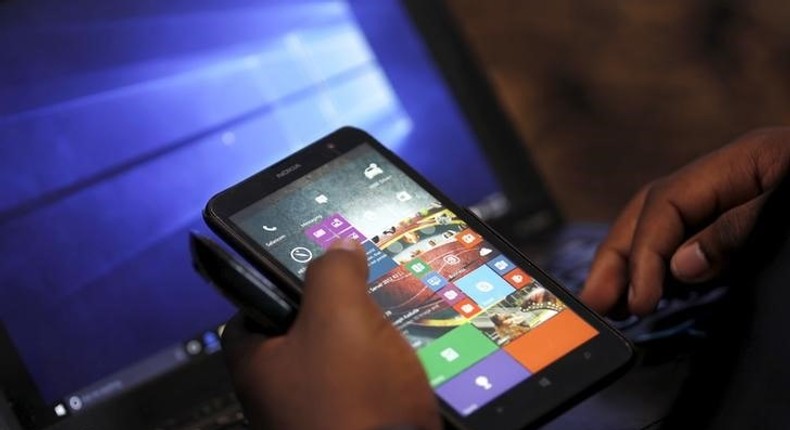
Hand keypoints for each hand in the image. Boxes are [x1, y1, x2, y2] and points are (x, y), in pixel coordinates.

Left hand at [221, 240, 440, 429]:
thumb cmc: (348, 404)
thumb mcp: (338, 316)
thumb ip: (333, 272)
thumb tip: (338, 249)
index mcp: (256, 359)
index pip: (257, 301)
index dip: (288, 277)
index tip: (323, 265)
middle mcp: (279, 387)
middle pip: (310, 325)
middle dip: (346, 309)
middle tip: (374, 294)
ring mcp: (317, 409)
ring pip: (348, 355)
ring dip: (376, 340)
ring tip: (401, 329)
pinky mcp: (355, 423)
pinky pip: (371, 385)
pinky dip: (390, 371)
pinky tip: (412, 363)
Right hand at [581, 128, 789, 315]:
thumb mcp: (789, 204)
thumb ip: (737, 231)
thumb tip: (681, 268)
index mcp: (740, 160)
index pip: (665, 203)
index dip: (643, 253)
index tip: (639, 301)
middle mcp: (727, 176)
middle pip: (648, 210)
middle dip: (616, 257)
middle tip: (593, 301)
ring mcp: (734, 197)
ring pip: (663, 226)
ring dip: (630, 265)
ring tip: (608, 303)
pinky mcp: (746, 222)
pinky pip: (689, 240)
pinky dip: (661, 267)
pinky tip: (648, 292)